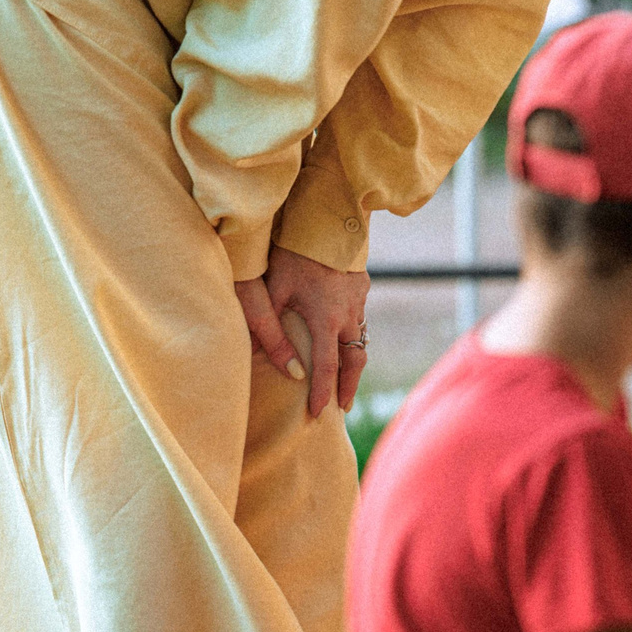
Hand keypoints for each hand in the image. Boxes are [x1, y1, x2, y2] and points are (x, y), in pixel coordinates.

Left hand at [236, 244, 370, 418]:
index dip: (322, 393)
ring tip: (344, 377)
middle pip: (354, 360)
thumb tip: (270, 362)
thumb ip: (269, 327)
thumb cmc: (293, 251)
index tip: (317, 414)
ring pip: (360, 339)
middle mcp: (348, 314)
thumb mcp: (273, 287)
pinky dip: (352, 334)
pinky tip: (340, 334)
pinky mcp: (362, 285)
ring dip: (352, 361)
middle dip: (348, 386)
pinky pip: (360, 317)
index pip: (326, 367)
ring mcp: (359, 300)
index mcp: (326, 319)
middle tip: (342, 407)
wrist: (325, 217)